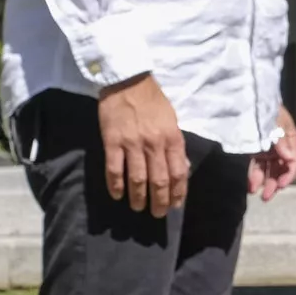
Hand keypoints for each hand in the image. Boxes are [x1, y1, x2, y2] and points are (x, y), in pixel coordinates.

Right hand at [98, 73, 189, 215]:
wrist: (127, 81)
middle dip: (160, 201)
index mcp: (172, 138)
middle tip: (157, 214)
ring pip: (138, 179)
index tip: (175, 205)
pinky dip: (116, 186)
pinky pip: (114, 169)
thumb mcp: (172, 120)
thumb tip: (183, 169)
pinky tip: (117, 195)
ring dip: (138, 198)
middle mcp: (154, 144)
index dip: (178, 192)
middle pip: (159, 181)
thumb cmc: (152, 101)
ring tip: (138, 208)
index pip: (179, 173)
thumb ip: (176, 145)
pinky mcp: (112, 142)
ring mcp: (132, 144)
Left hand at [249, 105, 295, 199]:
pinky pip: (257, 166)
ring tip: (257, 193)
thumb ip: (281, 140)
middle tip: (267, 195)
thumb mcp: (275, 122)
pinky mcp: (255, 149)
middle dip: (275, 183)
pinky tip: (251, 185)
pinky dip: (255, 176)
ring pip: (269, 170)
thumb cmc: (265, 107)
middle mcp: (280, 145)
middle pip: (281, 168)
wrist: (247, 97)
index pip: (293, 160)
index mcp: (289, 138)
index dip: (289, 174)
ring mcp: (267, 148)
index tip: (282, 184)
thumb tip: (288, 157)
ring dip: (265, 182)